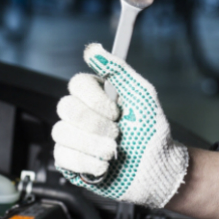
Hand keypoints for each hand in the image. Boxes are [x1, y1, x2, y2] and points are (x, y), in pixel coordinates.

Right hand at [52, 43, 188, 207]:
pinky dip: (87, 162)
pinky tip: (103, 165)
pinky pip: (62, 156)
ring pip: (62, 132)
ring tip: (113, 151)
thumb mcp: (141, 95)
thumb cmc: (151, 132)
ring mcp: (72, 137)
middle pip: (66, 108)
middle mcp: (80, 114)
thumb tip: (93, 49)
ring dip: (93, 145)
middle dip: (97, 125)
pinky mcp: (69, 161)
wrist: (156, 170)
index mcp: (94, 95)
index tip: (117, 112)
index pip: (76, 84)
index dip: (95, 100)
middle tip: (117, 133)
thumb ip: (119, 69)